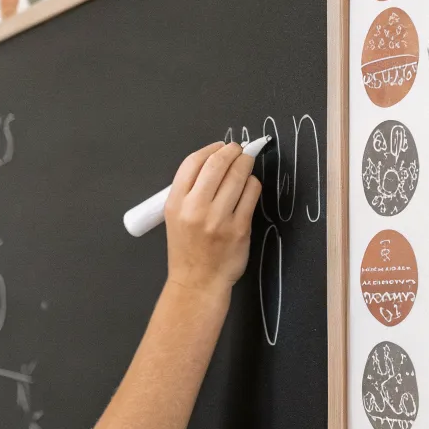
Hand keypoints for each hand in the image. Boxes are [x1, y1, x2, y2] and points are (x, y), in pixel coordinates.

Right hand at [164, 141, 261, 299]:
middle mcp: (195, 209)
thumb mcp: (175, 217)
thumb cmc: (187, 248)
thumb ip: (189, 191)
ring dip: (245, 163)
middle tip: (239, 149)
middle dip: (231, 151)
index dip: (210, 149)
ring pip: (238, 176)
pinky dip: (253, 184)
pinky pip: (251, 194)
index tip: (220, 146)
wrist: (197, 282)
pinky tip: (250, 185)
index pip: (192, 163)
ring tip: (247, 161)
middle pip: (217, 165)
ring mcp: (219, 219)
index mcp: (176, 203)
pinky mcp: (240, 228)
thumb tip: (216, 161)